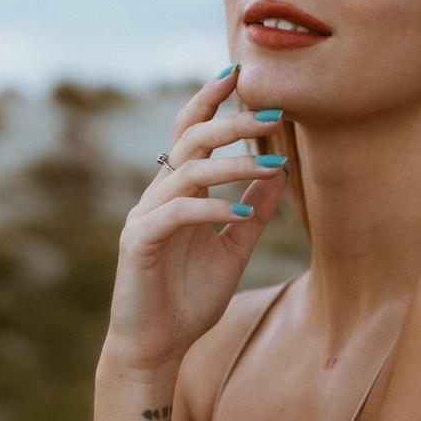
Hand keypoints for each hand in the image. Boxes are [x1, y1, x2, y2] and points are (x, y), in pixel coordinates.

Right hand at [103, 65, 289, 372]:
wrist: (155, 348)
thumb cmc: (188, 300)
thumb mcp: (233, 250)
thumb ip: (254, 211)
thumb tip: (281, 171)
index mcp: (178, 192)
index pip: (191, 132)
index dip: (211, 100)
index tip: (240, 72)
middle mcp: (157, 195)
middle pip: (190, 139)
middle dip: (232, 122)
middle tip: (273, 113)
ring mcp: (145, 216)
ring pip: (187, 170)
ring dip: (234, 165)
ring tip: (273, 166)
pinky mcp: (138, 242)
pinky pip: (177, 212)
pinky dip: (212, 209)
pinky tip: (241, 215)